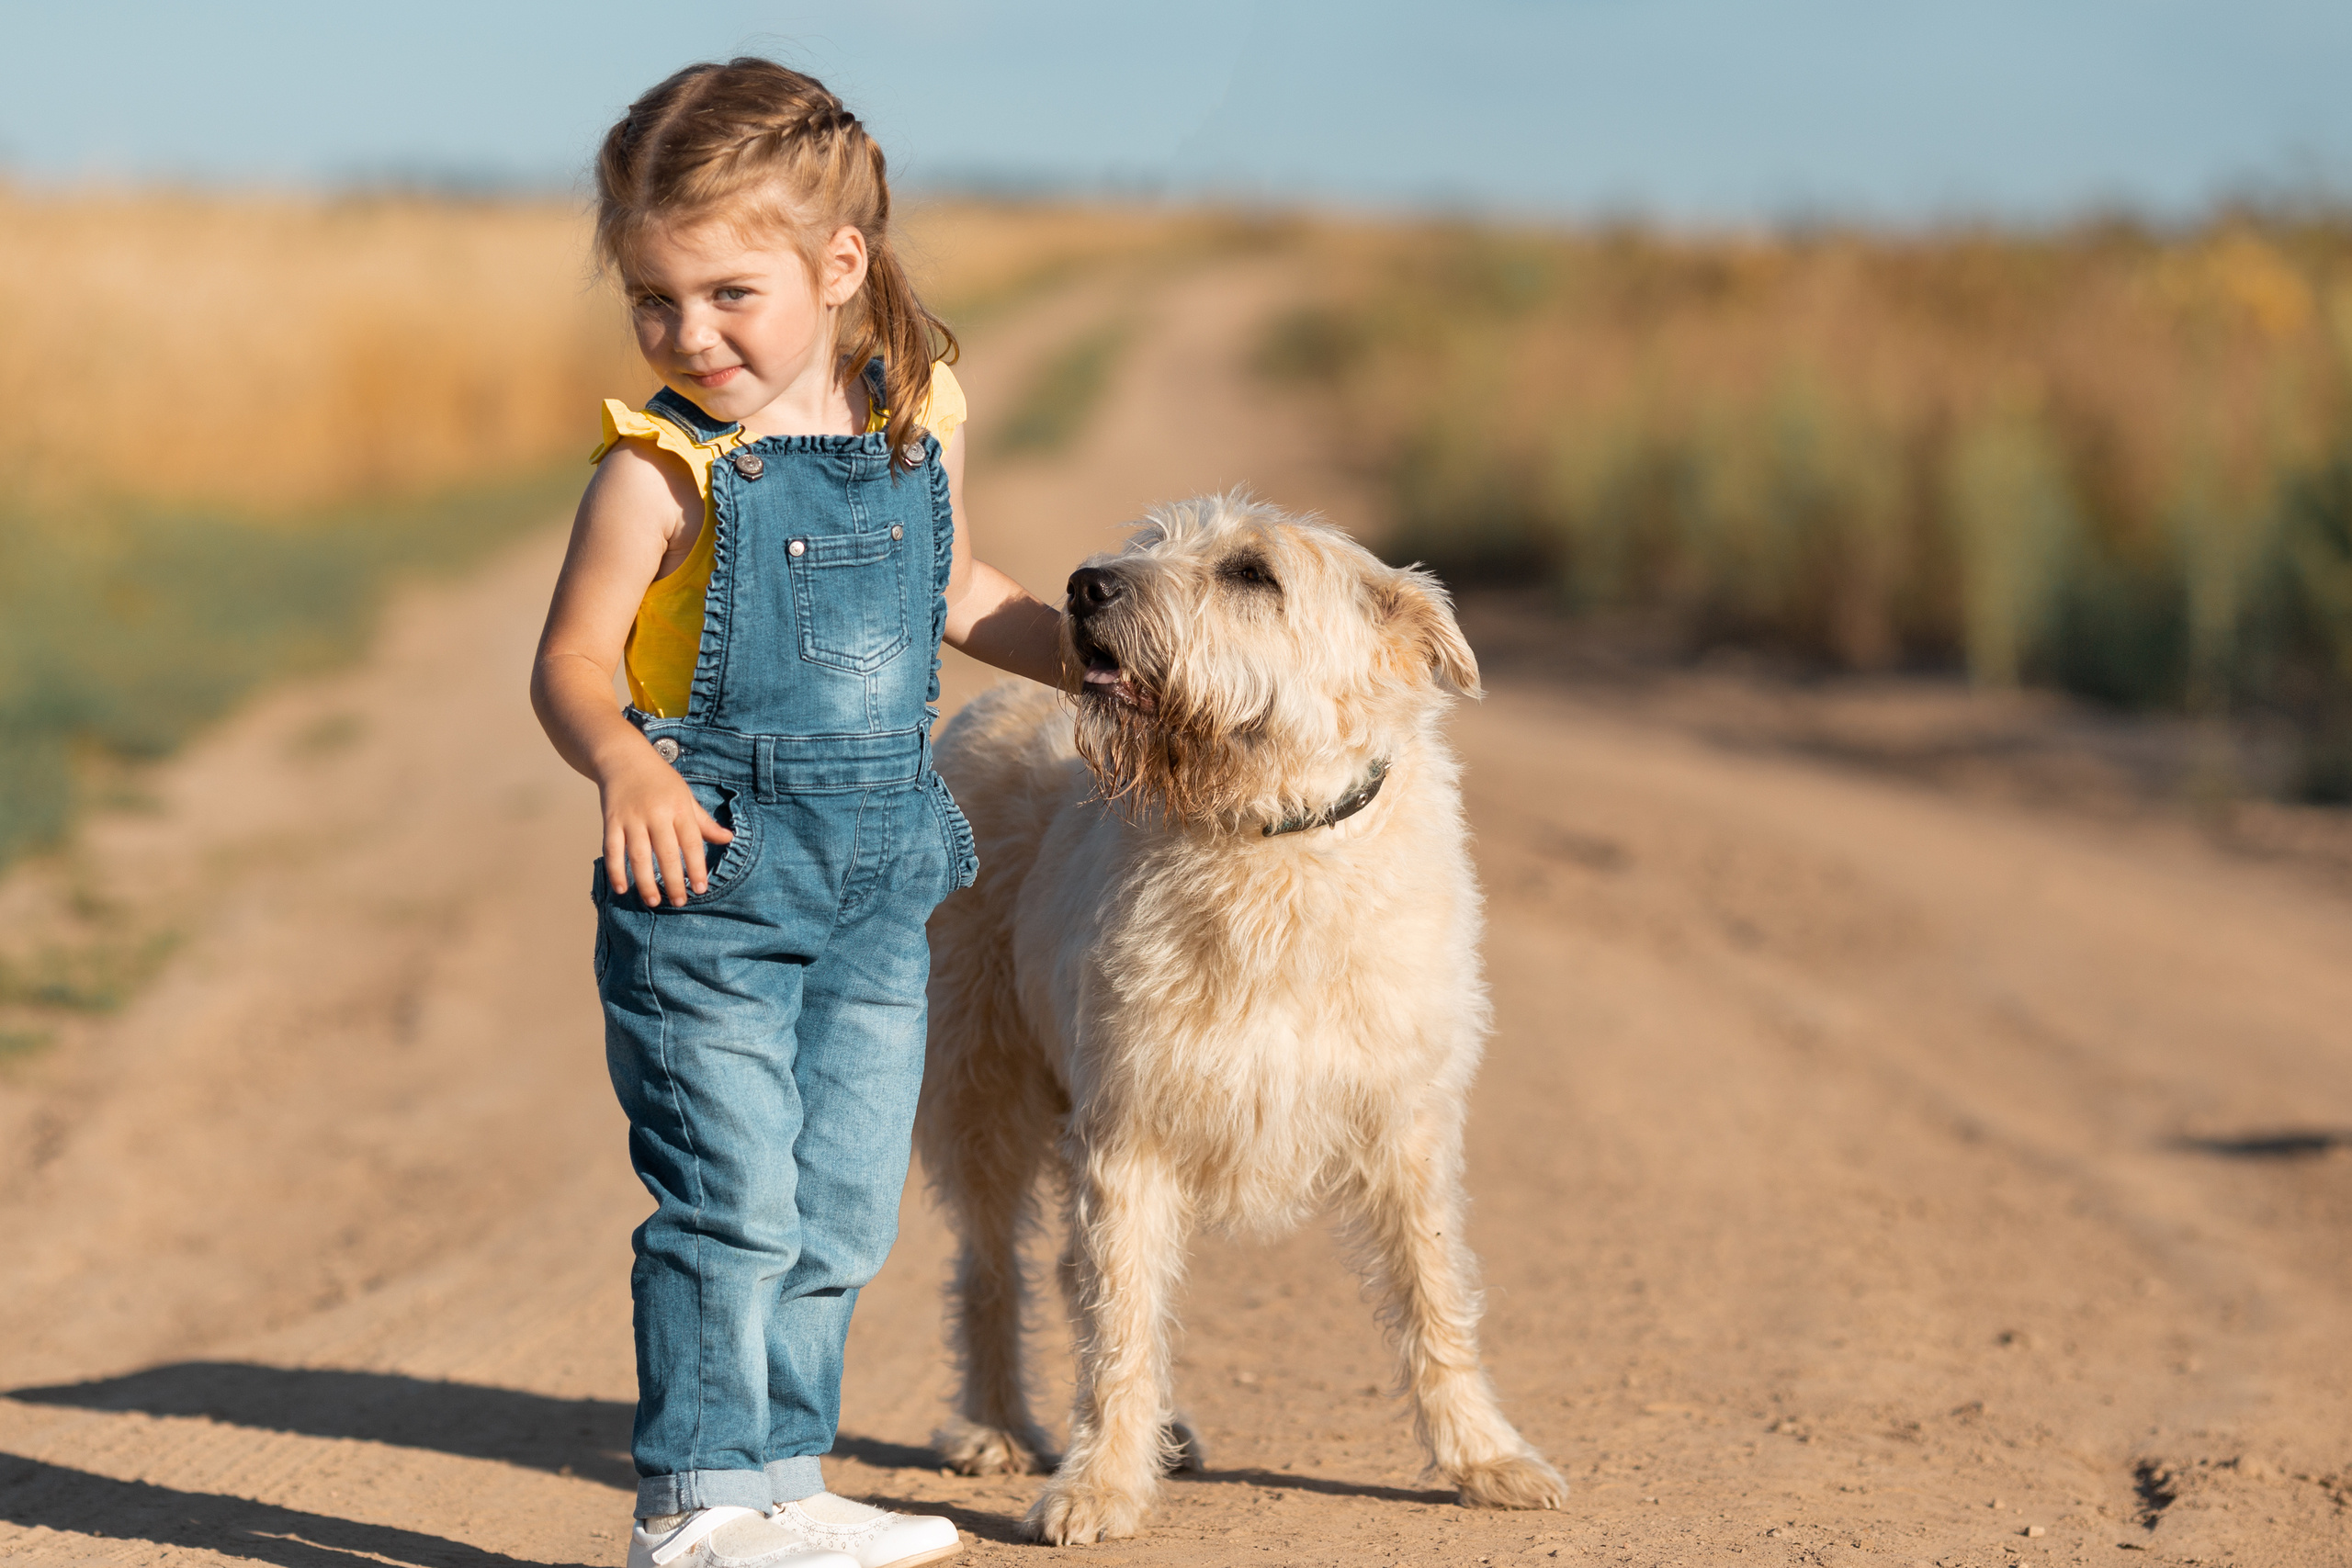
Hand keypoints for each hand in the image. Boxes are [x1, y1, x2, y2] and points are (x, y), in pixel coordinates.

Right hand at [599, 743, 733, 907]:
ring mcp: (631, 818)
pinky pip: (612, 850)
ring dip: (646, 882)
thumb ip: (704, 822)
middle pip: (665, 853)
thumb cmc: (660, 780)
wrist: (623, 758)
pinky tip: (622, 888)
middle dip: (673, 881)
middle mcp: (656, 813)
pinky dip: (616, 870)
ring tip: (653, 902)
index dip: (696, 867)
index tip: (701, 888)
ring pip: (638, 856)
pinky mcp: (611, 821)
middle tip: (679, 902)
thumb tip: (728, 839)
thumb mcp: (686, 796)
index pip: (691, 842)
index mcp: (679, 807)